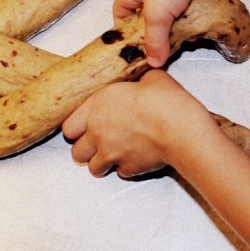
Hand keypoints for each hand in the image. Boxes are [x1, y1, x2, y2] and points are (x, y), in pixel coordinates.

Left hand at [61, 70, 216, 177]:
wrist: (181, 129)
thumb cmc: (165, 102)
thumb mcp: (152, 78)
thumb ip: (139, 80)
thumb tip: (145, 78)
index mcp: (96, 107)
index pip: (68, 126)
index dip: (77, 127)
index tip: (86, 125)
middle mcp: (98, 133)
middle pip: (77, 152)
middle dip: (87, 148)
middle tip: (99, 141)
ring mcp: (111, 154)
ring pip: (94, 168)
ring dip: (101, 161)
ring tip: (114, 152)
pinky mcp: (128, 169)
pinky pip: (119, 172)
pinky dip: (124, 167)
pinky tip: (135, 157)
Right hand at [114, 0, 225, 67]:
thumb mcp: (157, 14)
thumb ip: (155, 40)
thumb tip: (154, 62)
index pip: (120, 18)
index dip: (126, 36)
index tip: (136, 53)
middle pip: (148, 20)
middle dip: (156, 35)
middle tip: (164, 53)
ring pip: (170, 16)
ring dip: (177, 28)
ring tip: (184, 42)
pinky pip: (188, 9)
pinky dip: (192, 18)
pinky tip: (198, 28)